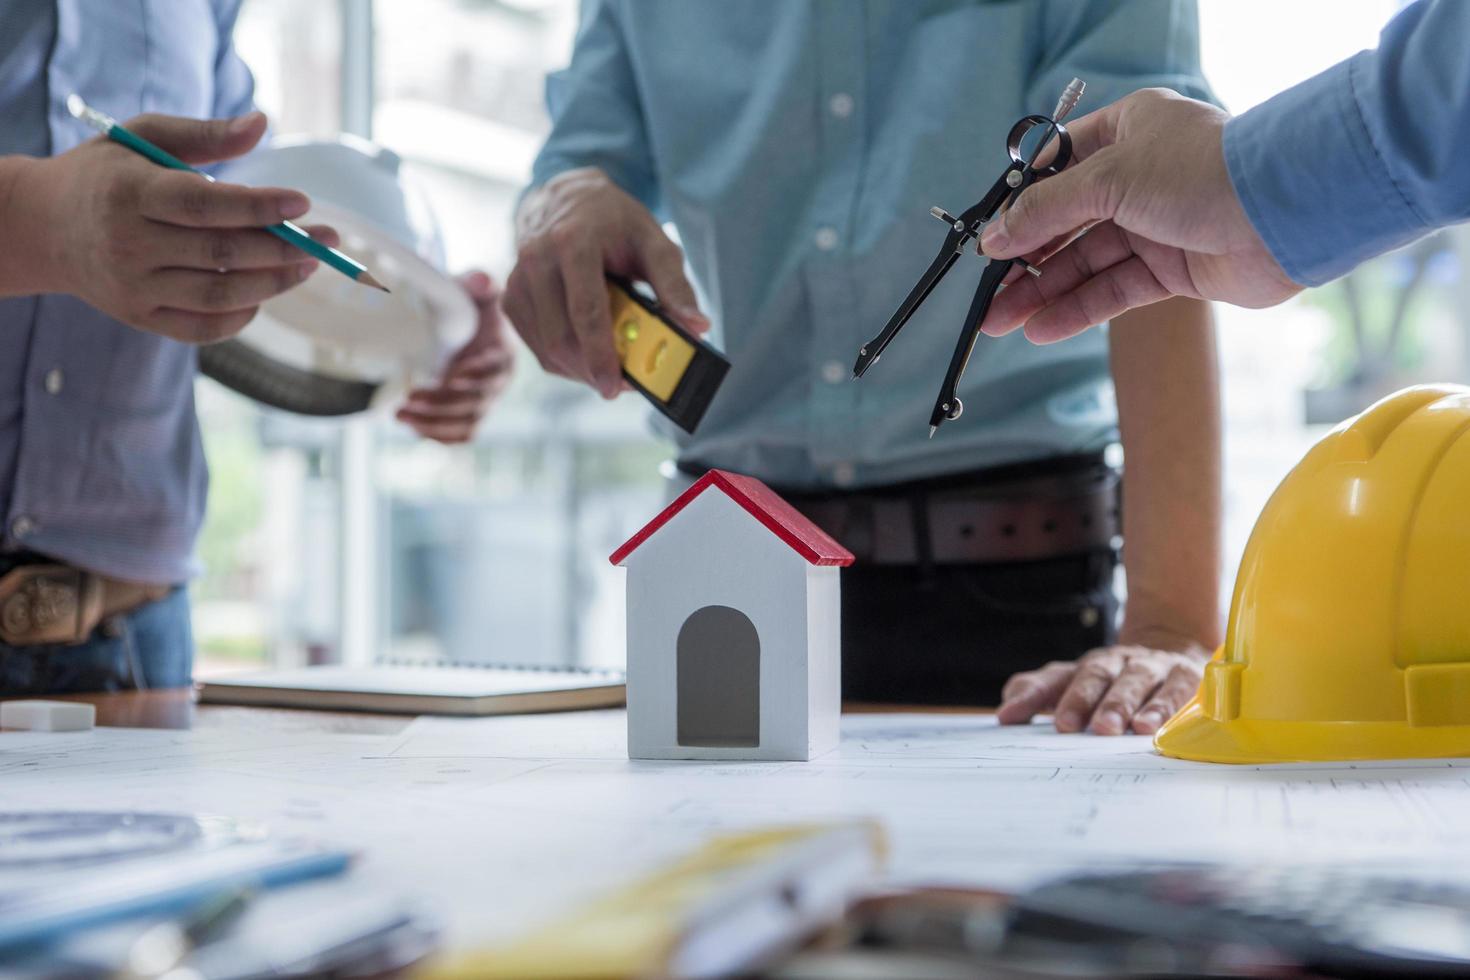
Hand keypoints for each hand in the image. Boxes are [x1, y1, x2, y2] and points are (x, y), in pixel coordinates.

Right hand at [5, 111, 335, 343]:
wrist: (43, 226)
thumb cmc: (107, 173)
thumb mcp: (143, 138)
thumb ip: (205, 134)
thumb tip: (263, 122)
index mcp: (129, 193)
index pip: (202, 205)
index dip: (257, 206)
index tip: (304, 202)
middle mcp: (129, 244)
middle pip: (220, 252)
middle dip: (284, 247)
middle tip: (329, 238)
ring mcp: (133, 287)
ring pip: (219, 293)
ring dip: (274, 282)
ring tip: (309, 264)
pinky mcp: (140, 317)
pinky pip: (203, 327)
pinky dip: (242, 315)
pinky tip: (265, 293)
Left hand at [396, 271, 514, 443]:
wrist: (465, 324)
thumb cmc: (469, 304)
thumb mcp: (475, 289)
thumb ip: (479, 282)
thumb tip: (481, 281)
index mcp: (503, 352)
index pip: (494, 370)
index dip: (474, 376)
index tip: (448, 375)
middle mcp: (498, 382)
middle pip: (477, 401)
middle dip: (443, 402)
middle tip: (410, 395)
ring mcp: (485, 401)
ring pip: (468, 422)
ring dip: (434, 422)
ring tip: (400, 414)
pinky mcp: (471, 413)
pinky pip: (462, 434)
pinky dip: (439, 435)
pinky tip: (413, 427)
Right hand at [505, 167, 707, 397]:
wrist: (567, 197)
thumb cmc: (616, 223)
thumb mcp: (654, 241)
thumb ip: (675, 285)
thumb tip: (697, 328)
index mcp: (574, 242)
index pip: (586, 310)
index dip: (600, 354)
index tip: (615, 387)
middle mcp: (537, 259)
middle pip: (561, 337)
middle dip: (592, 370)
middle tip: (622, 386)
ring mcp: (518, 279)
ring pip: (547, 349)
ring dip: (580, 370)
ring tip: (610, 368)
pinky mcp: (512, 297)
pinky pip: (537, 346)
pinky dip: (565, 360)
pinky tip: (587, 353)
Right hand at [977, 88, 1300, 343]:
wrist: (1286, 212)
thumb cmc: (1204, 172)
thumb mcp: (1109, 178)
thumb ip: (1047, 210)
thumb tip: (995, 236)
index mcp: (1128, 131)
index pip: (1060, 165)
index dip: (1023, 202)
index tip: (989, 235)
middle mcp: (1141, 176)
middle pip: (1068, 221)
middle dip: (1025, 258)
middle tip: (985, 291)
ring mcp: (1158, 224)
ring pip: (1087, 262)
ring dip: (1043, 292)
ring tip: (999, 320)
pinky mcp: (1176, 268)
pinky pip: (1115, 290)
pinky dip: (1079, 309)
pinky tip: (1042, 328)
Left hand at [996, 642, 1210, 735]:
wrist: (1175, 648)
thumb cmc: (1117, 681)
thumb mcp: (1078, 684)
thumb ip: (1039, 693)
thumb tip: (1006, 710)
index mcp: (1086, 667)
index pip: (1053, 679)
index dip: (1030, 697)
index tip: (1008, 718)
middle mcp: (1116, 662)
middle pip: (1095, 676)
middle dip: (1081, 700)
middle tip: (1067, 725)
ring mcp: (1151, 667)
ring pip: (1134, 680)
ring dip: (1121, 703)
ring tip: (1109, 728)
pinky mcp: (1184, 675)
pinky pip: (1176, 689)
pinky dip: (1163, 707)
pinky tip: (1153, 727)